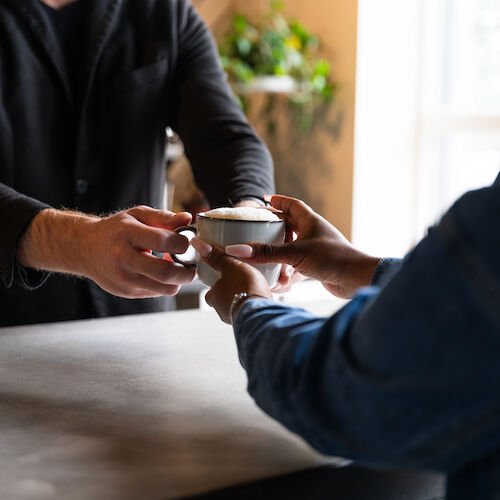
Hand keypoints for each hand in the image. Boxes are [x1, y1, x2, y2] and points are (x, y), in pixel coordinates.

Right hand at [17, 206, 195, 297]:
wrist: (85, 248)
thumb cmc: (116, 229)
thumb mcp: (137, 215)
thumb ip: (164, 217)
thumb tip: (188, 219)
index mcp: (127, 234)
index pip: (162, 241)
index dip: (182, 243)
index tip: (188, 242)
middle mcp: (123, 258)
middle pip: (164, 272)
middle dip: (187, 271)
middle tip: (192, 265)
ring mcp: (123, 279)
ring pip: (163, 288)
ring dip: (178, 280)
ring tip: (179, 269)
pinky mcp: (126, 292)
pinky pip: (156, 292)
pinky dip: (165, 284)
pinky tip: (162, 273)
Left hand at [191, 238, 271, 323]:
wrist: (262, 311)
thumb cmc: (244, 289)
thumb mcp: (230, 266)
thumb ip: (217, 256)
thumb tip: (198, 244)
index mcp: (213, 298)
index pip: (212, 289)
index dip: (219, 282)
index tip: (227, 275)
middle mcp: (222, 311)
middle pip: (224, 299)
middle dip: (231, 292)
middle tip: (242, 282)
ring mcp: (236, 318)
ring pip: (237, 307)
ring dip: (243, 300)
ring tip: (253, 290)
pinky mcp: (251, 322)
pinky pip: (249, 312)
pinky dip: (252, 306)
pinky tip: (260, 300)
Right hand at [225, 195, 380, 298]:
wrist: (356, 280)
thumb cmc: (332, 258)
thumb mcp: (294, 253)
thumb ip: (266, 252)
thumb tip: (238, 250)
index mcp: (311, 221)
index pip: (292, 204)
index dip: (278, 201)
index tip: (264, 200)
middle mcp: (314, 233)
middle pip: (290, 225)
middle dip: (274, 228)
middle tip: (257, 230)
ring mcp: (316, 249)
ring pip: (292, 247)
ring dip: (279, 253)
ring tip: (265, 257)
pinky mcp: (318, 266)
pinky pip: (297, 265)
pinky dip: (287, 271)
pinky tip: (279, 279)